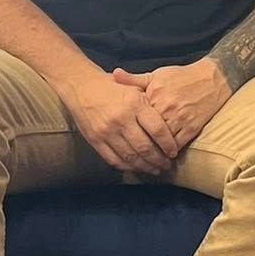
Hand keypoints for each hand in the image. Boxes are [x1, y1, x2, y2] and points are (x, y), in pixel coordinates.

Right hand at [65, 70, 179, 176]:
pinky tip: (137, 167)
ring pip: (131, 157)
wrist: (80, 86)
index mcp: (134, 104)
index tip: (174, 151)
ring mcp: (107, 132)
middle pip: (145, 147)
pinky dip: (128, 167)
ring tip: (155, 169)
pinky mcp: (95, 141)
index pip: (158, 130)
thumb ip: (151, 103)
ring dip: (146, 166)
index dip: (168, 144)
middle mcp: (121, 119)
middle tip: (167, 164)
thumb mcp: (134, 87)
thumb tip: (170, 119)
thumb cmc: (111, 86)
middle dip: (159, 160)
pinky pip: (114, 160)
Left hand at [114, 59, 229, 151]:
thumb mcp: (156, 74)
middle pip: (146, 132)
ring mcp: (179, 119)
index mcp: (154, 94)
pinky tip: (163, 157)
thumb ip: (134, 79)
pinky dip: (169, 153)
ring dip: (153, 153)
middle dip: (138, 145)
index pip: (135, 117)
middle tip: (130, 156)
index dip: (127, 129)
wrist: (212, 78)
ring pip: (161, 142)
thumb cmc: (181, 76)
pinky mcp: (192, 127)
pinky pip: (177, 144)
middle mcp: (165, 107)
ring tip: (146, 161)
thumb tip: (114, 74)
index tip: (120, 138)